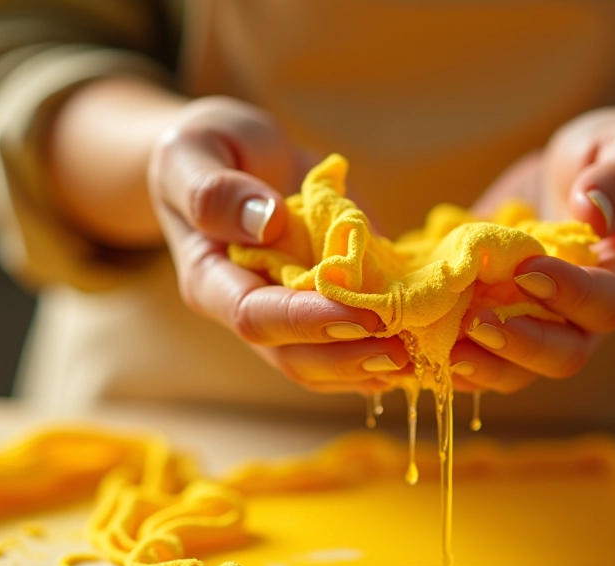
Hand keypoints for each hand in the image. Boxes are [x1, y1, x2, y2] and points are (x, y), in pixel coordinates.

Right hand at [149, 97, 408, 392]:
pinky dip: (383, 354)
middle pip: (292, 356)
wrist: (241, 154)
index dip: (307, 321)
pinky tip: (422, 352)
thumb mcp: (191, 152)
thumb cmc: (208, 148)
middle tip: (400, 350)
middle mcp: (250, 306)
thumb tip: (267, 222)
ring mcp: (291, 311)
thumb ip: (215, 190)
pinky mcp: (326, 303)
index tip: (359, 314)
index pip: (255, 316)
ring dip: (368, 368)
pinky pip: (350, 343)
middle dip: (346, 357)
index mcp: (210, 277)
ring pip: (324, 364)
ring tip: (416, 360)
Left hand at [453, 107, 614, 392]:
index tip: (528, 271)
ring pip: (518, 368)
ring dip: (482, 364)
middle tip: (476, 321)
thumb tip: (594, 212)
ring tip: (444, 349)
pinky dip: (448, 355)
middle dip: (519, 345)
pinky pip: (480, 352)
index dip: (570, 295)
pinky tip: (418, 347)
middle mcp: (586, 314)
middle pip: (564, 354)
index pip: (607, 304)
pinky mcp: (501, 314)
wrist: (581, 171)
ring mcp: (541, 321)